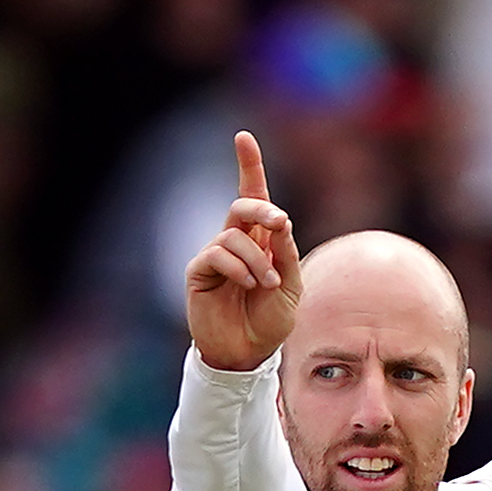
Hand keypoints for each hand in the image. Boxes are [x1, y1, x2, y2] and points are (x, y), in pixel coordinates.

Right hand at [184, 131, 301, 372]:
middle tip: (280, 223)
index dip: (248, 165)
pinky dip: (238, 267)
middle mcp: (236, 242)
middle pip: (243, 205)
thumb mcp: (291, 286)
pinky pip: (217, 254)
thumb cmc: (270, 321)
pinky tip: (248, 285)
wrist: (247, 353)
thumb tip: (281, 221)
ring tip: (266, 284)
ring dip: (256, 258)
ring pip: (234, 234)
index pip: (253, 196)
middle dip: (261, 208)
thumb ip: (287, 253)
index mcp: (260, 240)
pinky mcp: (200, 272)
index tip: (243, 137)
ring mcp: (216, 256)